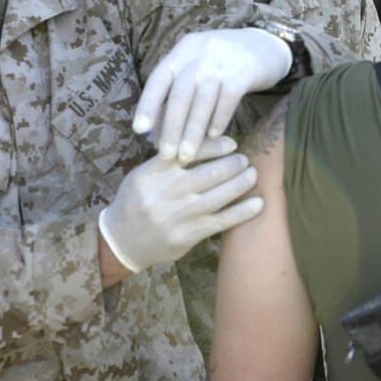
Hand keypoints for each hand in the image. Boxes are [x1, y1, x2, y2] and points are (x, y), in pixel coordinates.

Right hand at [99, 136, 262, 272]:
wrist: (122, 241)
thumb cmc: (135, 202)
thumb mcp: (142, 175)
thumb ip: (168, 160)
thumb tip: (205, 140)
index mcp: (153, 173)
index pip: (188, 152)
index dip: (215, 146)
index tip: (231, 143)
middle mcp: (166, 193)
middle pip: (209, 173)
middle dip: (234, 164)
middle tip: (245, 159)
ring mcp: (179, 216)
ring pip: (219, 196)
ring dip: (241, 183)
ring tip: (252, 174)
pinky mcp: (189, 235)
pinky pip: (222, 221)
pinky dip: (242, 211)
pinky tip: (258, 203)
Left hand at [133, 28, 290, 161]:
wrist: (267, 45)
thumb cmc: (224, 64)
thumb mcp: (198, 66)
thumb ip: (178, 90)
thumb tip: (155, 127)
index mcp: (183, 51)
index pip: (159, 78)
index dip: (148, 104)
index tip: (139, 130)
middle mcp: (200, 53)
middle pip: (181, 92)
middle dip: (171, 126)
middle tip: (166, 154)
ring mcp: (224, 59)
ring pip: (203, 98)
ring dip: (193, 130)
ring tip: (187, 155)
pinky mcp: (246, 70)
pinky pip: (229, 97)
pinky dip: (219, 118)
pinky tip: (214, 136)